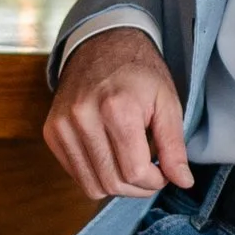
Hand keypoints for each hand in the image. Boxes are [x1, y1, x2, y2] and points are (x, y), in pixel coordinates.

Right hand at [45, 28, 191, 200]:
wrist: (102, 47)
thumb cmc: (139, 74)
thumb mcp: (167, 103)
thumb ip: (175, 146)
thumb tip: (183, 181)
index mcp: (117, 108)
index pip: (136, 172)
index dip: (156, 181)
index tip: (164, 172)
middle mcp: (83, 117)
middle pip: (113, 183)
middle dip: (139, 187)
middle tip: (151, 172)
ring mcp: (62, 125)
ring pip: (92, 185)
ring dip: (118, 184)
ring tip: (131, 163)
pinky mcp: (51, 132)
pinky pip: (76, 175)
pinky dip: (97, 175)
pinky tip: (111, 156)